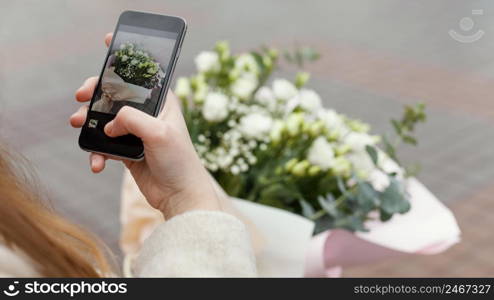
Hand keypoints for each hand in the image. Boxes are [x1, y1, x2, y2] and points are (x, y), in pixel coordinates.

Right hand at [70, 33, 221, 218]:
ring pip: (105, 119)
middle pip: (116, 95)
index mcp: (161, 103)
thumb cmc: (179, 161)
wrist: (179, 195)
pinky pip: (104, 145)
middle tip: (81, 95)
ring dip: (89, 121)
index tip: (108, 45)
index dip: (126, 60)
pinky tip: (96, 163)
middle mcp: (148, 115)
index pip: (142, 75)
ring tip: (77, 125)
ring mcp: (136, 133)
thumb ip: (133, 119)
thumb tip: (110, 123)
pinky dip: (96, 152)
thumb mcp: (160, 134)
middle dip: (96, 92)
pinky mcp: (127, 151)